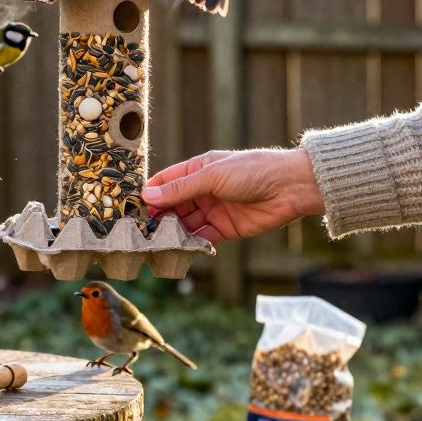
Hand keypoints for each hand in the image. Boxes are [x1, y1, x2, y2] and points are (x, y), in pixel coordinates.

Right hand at [143, 148, 322, 242]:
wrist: (290, 187)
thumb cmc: (253, 170)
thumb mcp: (213, 176)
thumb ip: (180, 188)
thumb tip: (148, 196)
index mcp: (198, 170)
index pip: (165, 182)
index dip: (149, 194)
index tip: (131, 208)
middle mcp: (203, 190)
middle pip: (172, 206)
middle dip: (157, 218)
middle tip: (140, 232)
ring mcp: (214, 210)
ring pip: (185, 224)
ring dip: (172, 233)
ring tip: (156, 244)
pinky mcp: (225, 229)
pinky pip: (202, 238)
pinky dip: (190, 244)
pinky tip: (179, 249)